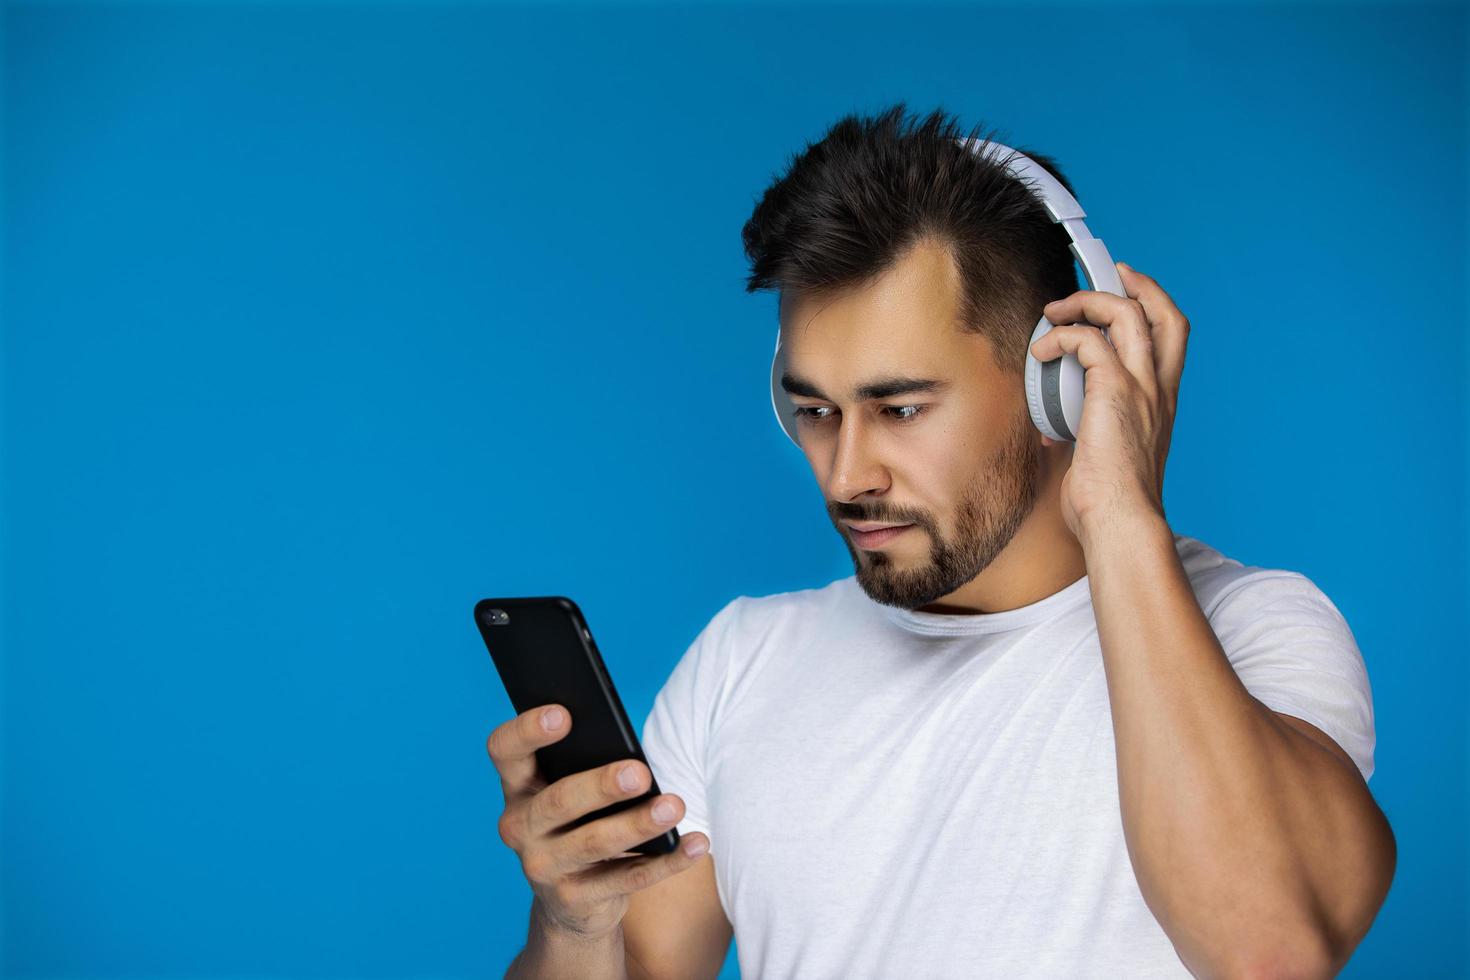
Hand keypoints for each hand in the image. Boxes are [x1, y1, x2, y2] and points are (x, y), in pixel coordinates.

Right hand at [487, 704, 710, 941]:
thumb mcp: (572, 795)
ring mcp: (544, 867)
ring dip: (638, 824)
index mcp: (518, 787)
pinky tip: (695, 843)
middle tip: (640, 773)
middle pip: (558, 800)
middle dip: (601, 785)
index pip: (505, 751)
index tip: (564, 714)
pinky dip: (667, 861)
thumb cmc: (579, 824)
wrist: (570, 904)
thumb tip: (636, 758)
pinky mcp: (575, 900)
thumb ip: (587, 768)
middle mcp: (521, 827)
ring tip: (674, 806)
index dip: (527, 730)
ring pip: (595, 842)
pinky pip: (628, 878)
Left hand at [1028, 261, 1188, 539]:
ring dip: (1088, 302)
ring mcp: (1141, 388)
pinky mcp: (1115, 391)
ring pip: (1128, 314)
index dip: (1154, 308)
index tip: (1128, 293)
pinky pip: (1088, 341)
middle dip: (1138, 286)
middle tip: (1108, 275)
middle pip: (1165, 315)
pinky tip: (1041, 353)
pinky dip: (1061, 337)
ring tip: (1056, 311)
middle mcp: (1158, 390)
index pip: (1171, 341)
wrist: (1120, 521)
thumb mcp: (1101, 458)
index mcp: (1161, 404)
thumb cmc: (1108, 503)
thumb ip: (1086, 435)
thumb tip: (1055, 432)